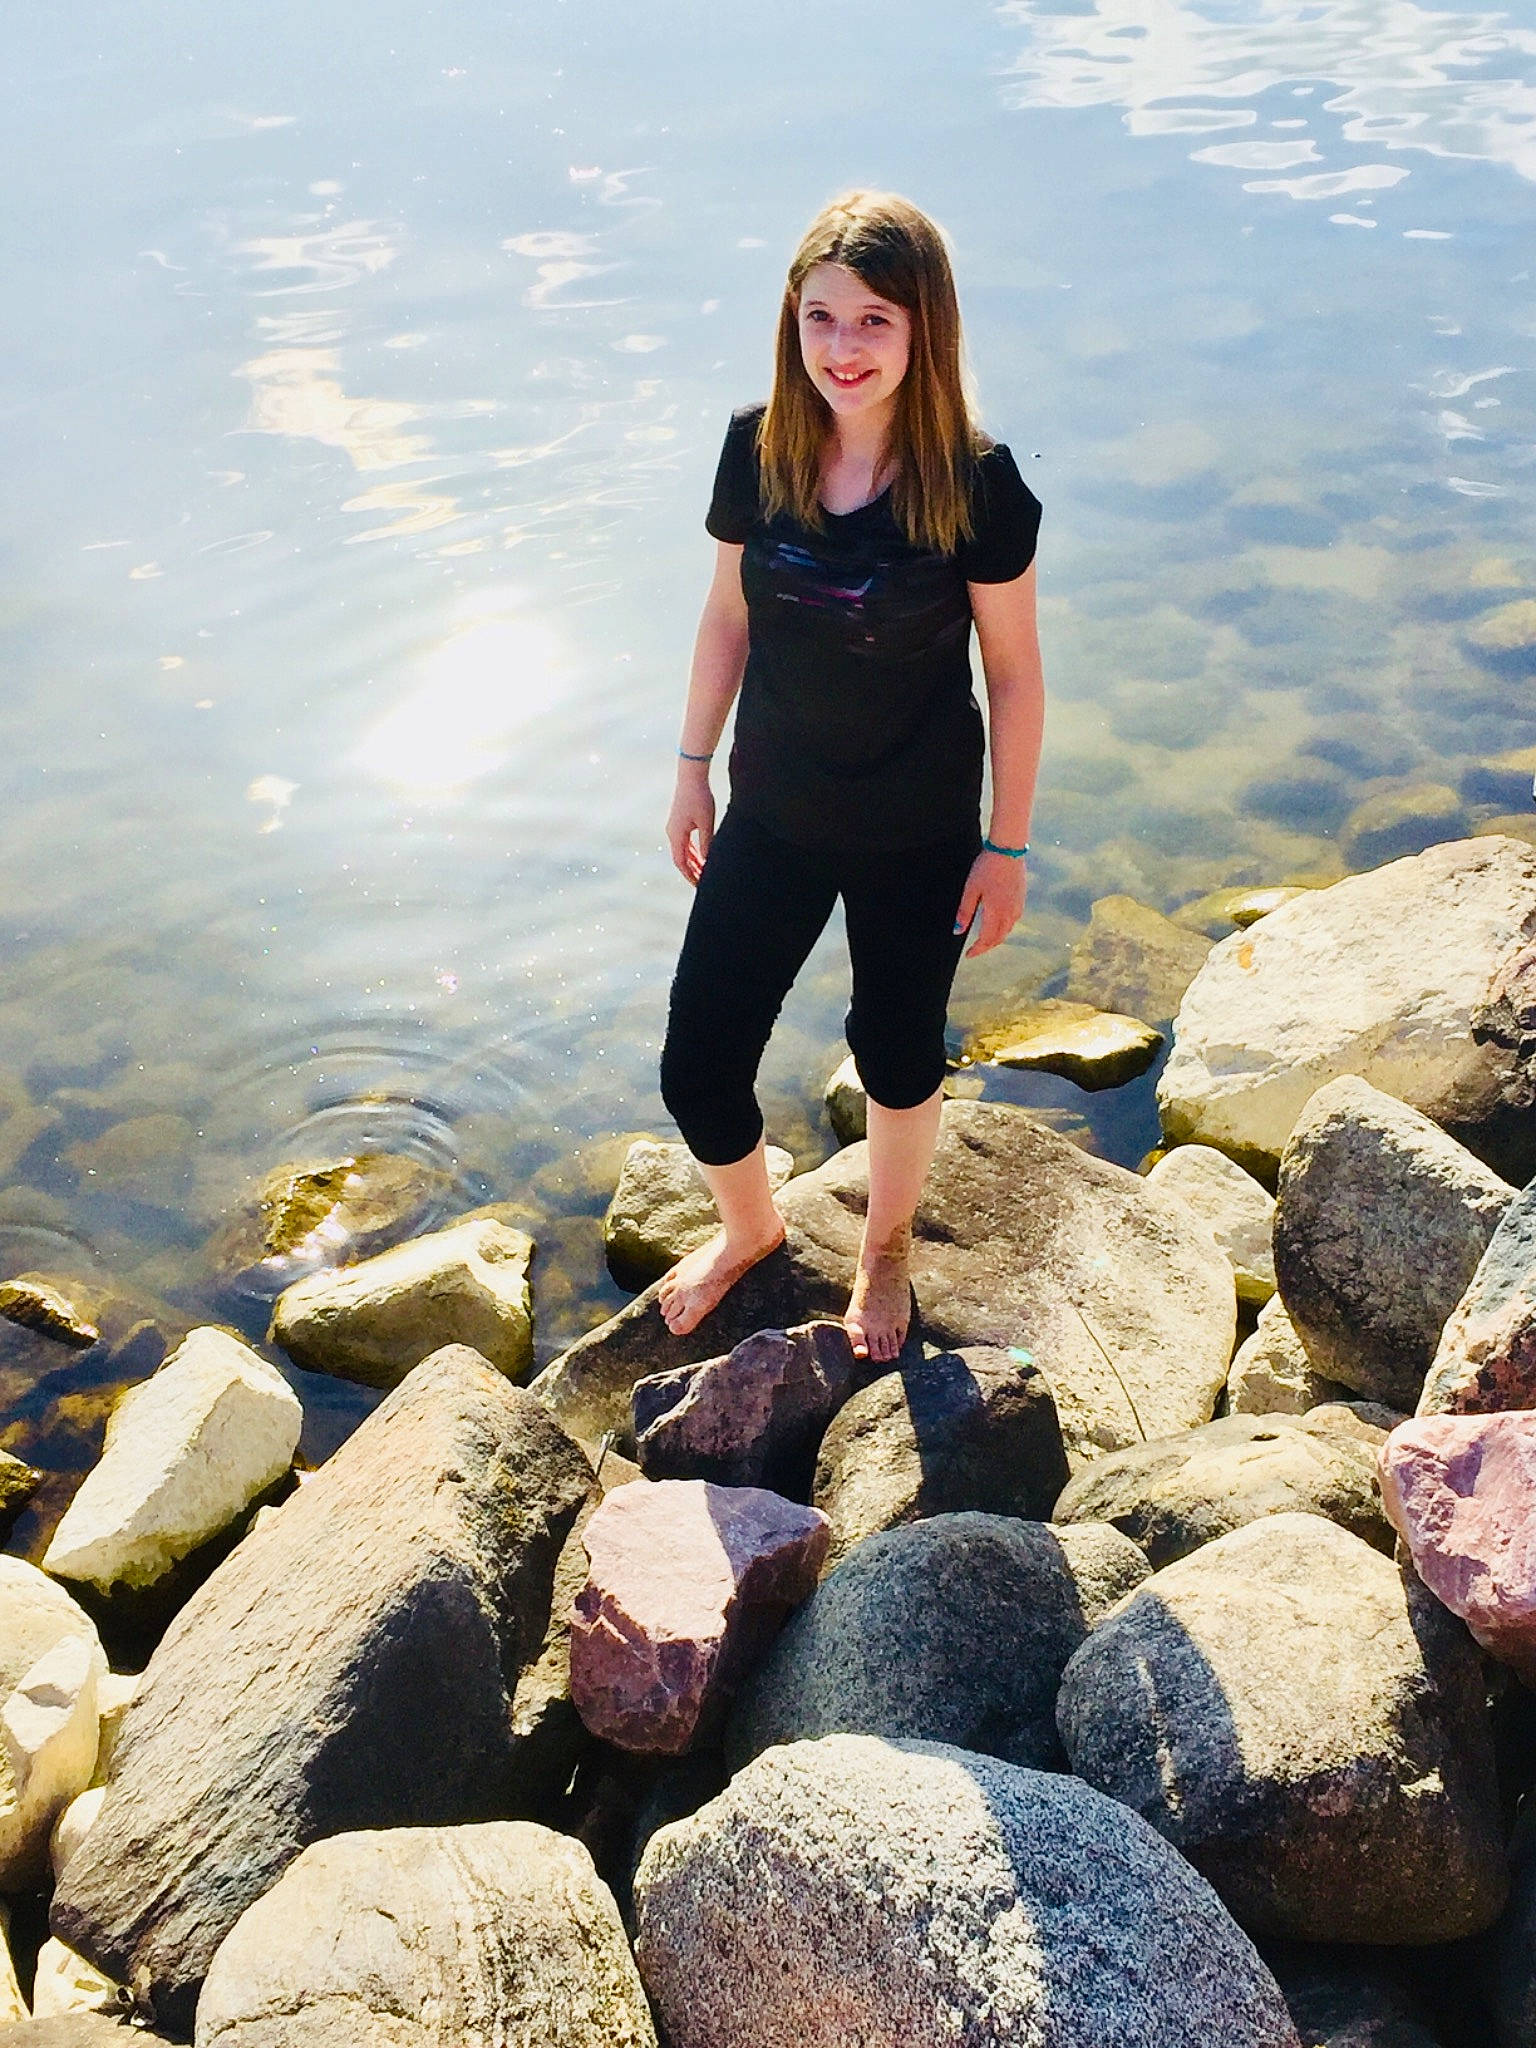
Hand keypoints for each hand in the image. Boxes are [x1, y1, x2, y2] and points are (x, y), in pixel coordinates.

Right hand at [666, 769, 715, 884]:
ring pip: (683, 850)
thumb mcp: (706, 823)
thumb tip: (707, 861)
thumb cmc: (700, 798)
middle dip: (692, 871)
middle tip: (703, 882)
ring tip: (704, 871)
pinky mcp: (679, 820)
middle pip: (681, 858)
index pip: (681, 862)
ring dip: (693, 861)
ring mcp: (674, 826)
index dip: (690, 875)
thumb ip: (707, 843)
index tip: (699, 885)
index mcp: (676, 835)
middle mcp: (672, 832)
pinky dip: (692, 851)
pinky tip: (702, 854)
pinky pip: (685, 841)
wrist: (691, 775)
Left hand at [954, 849, 1027, 956]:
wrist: (1007, 850)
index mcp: (995, 912)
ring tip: (985, 940)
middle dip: (986, 947)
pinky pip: (1013, 921)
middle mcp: (1009, 913)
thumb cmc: (987, 867)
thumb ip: (965, 912)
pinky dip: (1004, 928)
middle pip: (998, 938)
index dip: (977, 950)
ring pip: (1007, 930)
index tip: (968, 955)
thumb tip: (957, 931)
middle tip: (975, 950)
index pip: (986, 940)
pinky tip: (998, 924)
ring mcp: (1017, 906)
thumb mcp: (971, 889)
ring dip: (996, 939)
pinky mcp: (1021, 899)